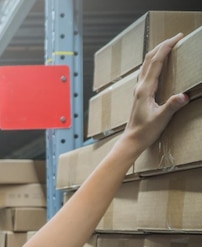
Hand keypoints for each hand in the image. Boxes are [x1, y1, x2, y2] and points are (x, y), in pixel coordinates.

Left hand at [123, 33, 188, 153]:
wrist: (132, 140)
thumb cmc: (145, 131)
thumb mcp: (161, 119)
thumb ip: (171, 106)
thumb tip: (184, 96)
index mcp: (145, 89)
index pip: (156, 62)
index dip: (166, 47)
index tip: (178, 37)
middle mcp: (140, 86)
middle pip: (150, 59)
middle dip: (163, 46)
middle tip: (177, 37)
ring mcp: (139, 90)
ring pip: (147, 65)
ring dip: (158, 53)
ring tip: (169, 46)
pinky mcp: (140, 95)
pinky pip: (147, 73)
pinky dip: (154, 63)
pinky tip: (159, 65)